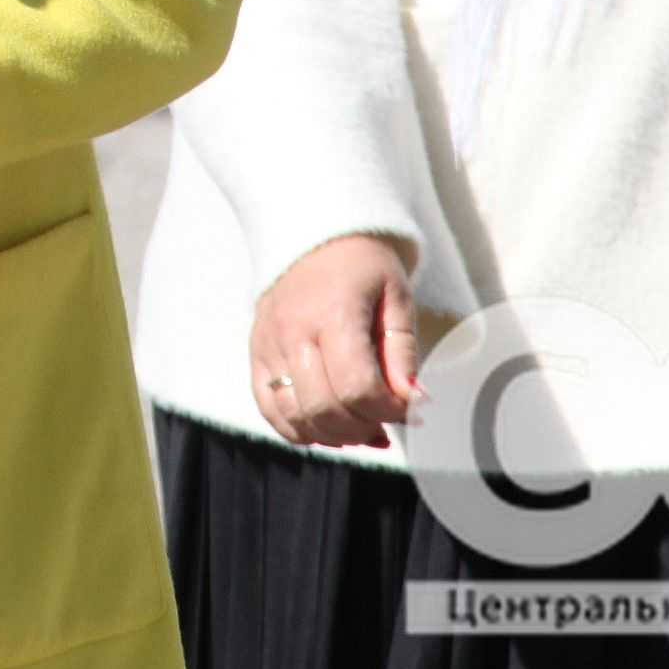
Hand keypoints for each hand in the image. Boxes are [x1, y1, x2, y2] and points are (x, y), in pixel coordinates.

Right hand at [251, 232, 422, 447]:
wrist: (313, 234)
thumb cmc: (363, 267)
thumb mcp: (396, 298)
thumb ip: (403, 353)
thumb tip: (412, 402)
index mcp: (333, 313)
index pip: (357, 387)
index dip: (389, 410)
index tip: (408, 407)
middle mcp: (293, 331)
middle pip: (324, 408)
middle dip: (364, 427)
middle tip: (386, 419)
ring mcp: (268, 345)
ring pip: (295, 417)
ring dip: (334, 434)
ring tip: (361, 425)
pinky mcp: (256, 354)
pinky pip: (270, 410)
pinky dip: (300, 430)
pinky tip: (328, 424)